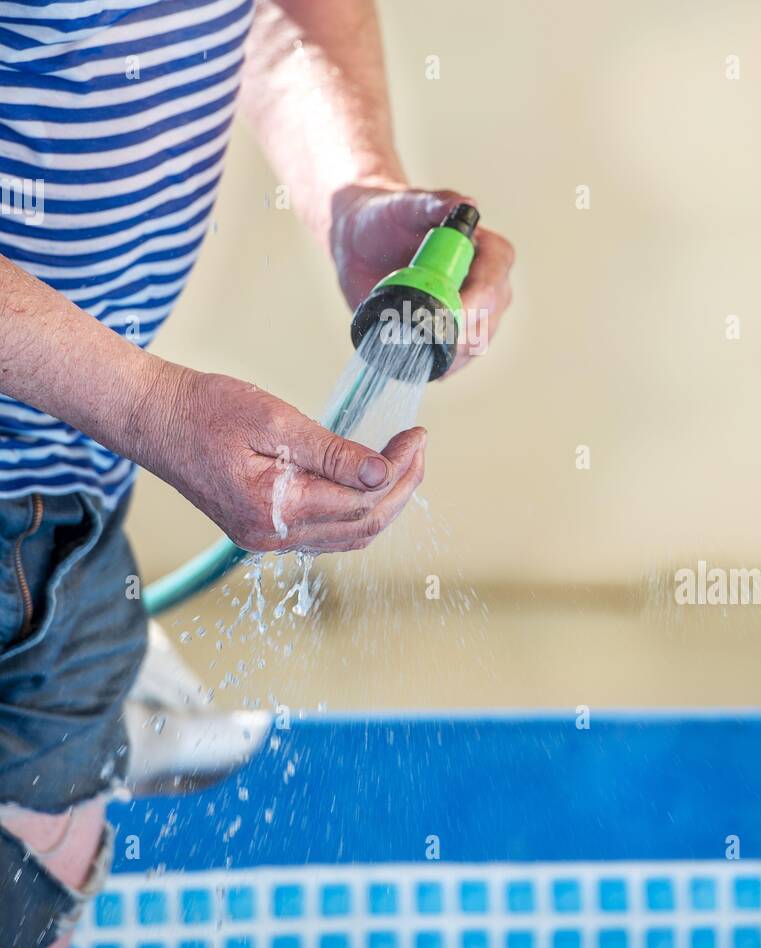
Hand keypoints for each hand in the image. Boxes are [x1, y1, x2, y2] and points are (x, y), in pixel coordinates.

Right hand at [127, 362, 425, 552]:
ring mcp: (265, 539)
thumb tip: (382, 472)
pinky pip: (325, 533)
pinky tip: (368, 481)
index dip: (399, 470)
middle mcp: (271, 536)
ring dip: (383, 502)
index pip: (361, 501)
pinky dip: (356, 510)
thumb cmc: (205, 408)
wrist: (154, 419)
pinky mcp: (262, 530)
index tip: (416, 434)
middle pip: (362, 526)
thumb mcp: (274, 419)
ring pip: (347, 536)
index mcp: (274, 507)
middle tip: (418, 446)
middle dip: (401, 487)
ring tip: (404, 461)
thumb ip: (331, 452)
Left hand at [330, 183, 513, 373]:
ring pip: (475, 345)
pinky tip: (421, 362)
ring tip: (416, 349)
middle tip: (425, 339)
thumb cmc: (386, 216)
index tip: (449, 314)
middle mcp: (490, 286)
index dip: (475, 303)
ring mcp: (473, 314)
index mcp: (489, 253)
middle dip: (460, 335)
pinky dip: (440, 365)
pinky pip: (456, 359)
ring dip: (449, 355)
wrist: (361, 242)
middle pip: (488, 320)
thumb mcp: (406, 204)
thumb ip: (434, 203)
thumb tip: (466, 204)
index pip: (492, 283)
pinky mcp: (451, 334)